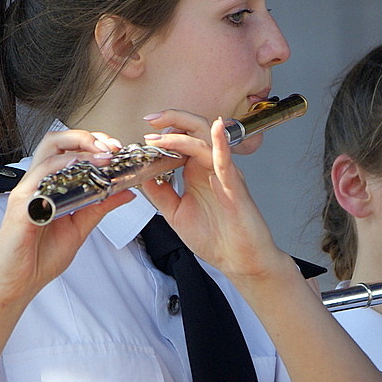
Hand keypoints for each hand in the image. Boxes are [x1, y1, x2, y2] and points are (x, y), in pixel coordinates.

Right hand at [0, 130, 133, 304]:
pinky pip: (38, 179)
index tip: (114, 148)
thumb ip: (100, 207)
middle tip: (109, 146)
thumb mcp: (79, 228)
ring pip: (47, 153)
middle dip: (84, 137)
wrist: (16, 286)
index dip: (91, 142)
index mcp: (48, 186)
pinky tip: (78, 170)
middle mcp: (36, 184)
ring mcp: (26, 193)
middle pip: (54, 142)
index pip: (67, 149)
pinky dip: (60, 169)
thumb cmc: (39, 258)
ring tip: (103, 156)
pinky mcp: (20, 208)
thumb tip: (127, 192)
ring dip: (79, 149)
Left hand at [140, 111, 291, 282]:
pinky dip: (221, 144)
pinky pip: (227, 162)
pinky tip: (216, 129)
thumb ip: (160, 193)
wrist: (240, 262)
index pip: (181, 141)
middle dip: (174, 120)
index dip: (164, 132)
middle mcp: (211, 169)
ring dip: (183, 136)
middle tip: (151, 119)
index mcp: (197, 173)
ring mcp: (224, 176)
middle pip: (195, 132)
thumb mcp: (176, 214)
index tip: (144, 131)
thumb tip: (141, 175)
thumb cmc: (216, 238)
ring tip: (162, 135)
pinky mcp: (235, 189)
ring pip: (205, 144)